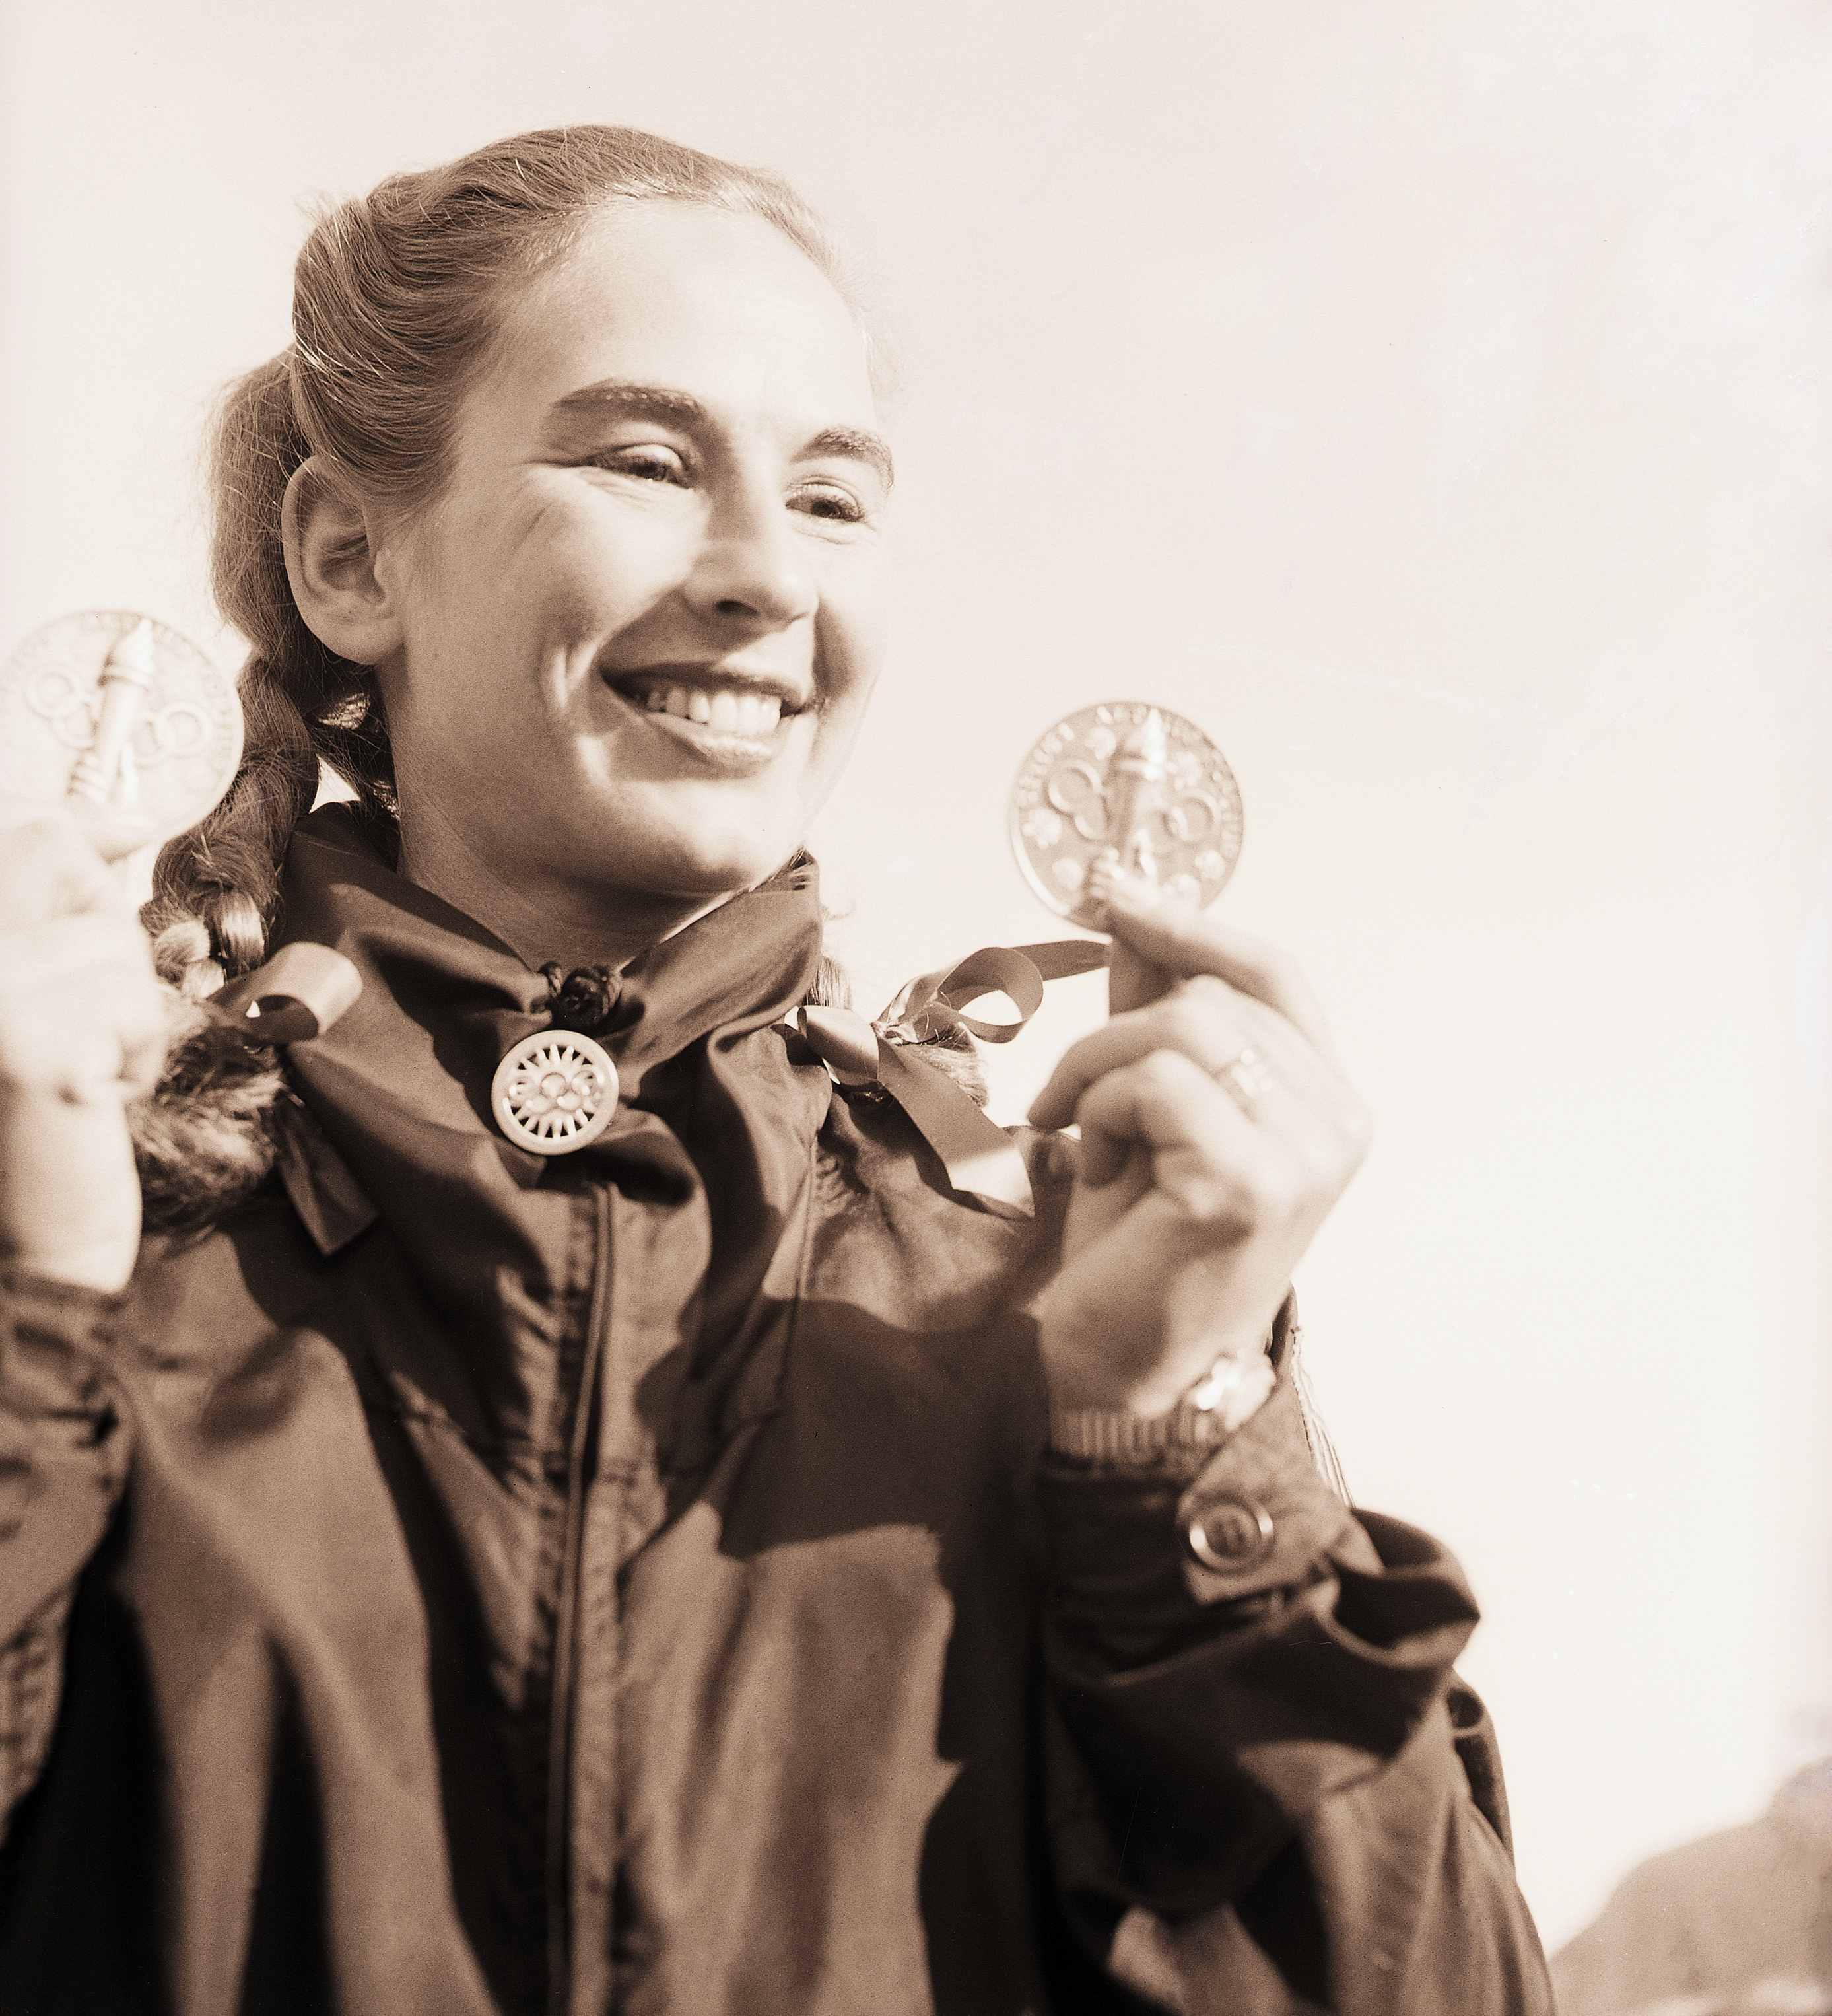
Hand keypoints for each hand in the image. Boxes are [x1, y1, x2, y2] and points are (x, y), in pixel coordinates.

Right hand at [0, 810, 169, 1290]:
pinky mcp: (23, 1042)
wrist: (16, 1256)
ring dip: (121, 1005)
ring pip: (107, 935)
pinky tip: (89, 1100)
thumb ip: (52, 903)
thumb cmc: (28, 1127)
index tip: (125, 833)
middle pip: (52, 850)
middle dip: (98, 927)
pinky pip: (132, 1000)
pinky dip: (135, 1052)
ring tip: (76, 1067)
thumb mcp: (35, 995)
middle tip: (79, 1010)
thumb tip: (119, 822)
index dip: (74, 829)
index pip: (16, 830)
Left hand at [1027, 871, 1371, 1415]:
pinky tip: (1090, 1167)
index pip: (1274, 974)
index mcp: (1327, 1104)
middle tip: (1071, 1103)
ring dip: (1097, 1073)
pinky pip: (1153, 1080)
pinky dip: (1097, 1110)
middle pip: (1213, 995)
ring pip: (1180, 1026)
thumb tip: (1131, 909)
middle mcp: (1337, 1125)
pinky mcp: (1250, 1183)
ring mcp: (1304, 1156)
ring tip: (1083, 1141)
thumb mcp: (1139, 1110)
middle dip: (1113, 1035)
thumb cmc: (1133, 1247)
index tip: (1115, 892)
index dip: (1194, 925)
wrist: (1116, 1371)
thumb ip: (1152, 1014)